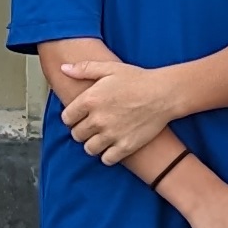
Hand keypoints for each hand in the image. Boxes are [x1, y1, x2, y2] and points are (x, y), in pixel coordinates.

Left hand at [59, 55, 193, 170]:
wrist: (164, 94)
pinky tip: (112, 146)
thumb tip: (64, 69)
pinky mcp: (125, 146)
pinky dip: (107, 155)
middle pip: (76, 135)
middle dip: (81, 131)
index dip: (71, 118)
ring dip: (92, 144)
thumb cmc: (138, 79)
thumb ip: (84, 68)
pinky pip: (106, 159)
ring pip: (89, 148)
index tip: (78, 117)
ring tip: (100, 137)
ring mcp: (111, 134)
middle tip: (90, 126)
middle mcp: (98, 119)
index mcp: (90, 99)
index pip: (67, 118)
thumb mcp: (109, 68)